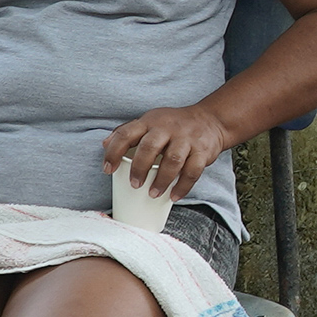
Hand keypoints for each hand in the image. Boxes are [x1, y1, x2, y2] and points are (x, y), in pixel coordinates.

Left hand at [104, 104, 234, 202]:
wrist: (210, 120)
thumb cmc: (174, 125)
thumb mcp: (150, 121)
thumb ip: (128, 130)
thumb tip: (105, 144)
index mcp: (150, 121)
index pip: (126, 133)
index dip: (114, 152)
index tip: (107, 169)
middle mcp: (167, 128)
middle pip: (149, 147)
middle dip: (139, 168)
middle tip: (134, 184)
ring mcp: (186, 138)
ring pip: (173, 160)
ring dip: (161, 180)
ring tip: (153, 194)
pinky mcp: (202, 151)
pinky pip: (192, 171)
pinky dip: (182, 186)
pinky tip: (174, 196)